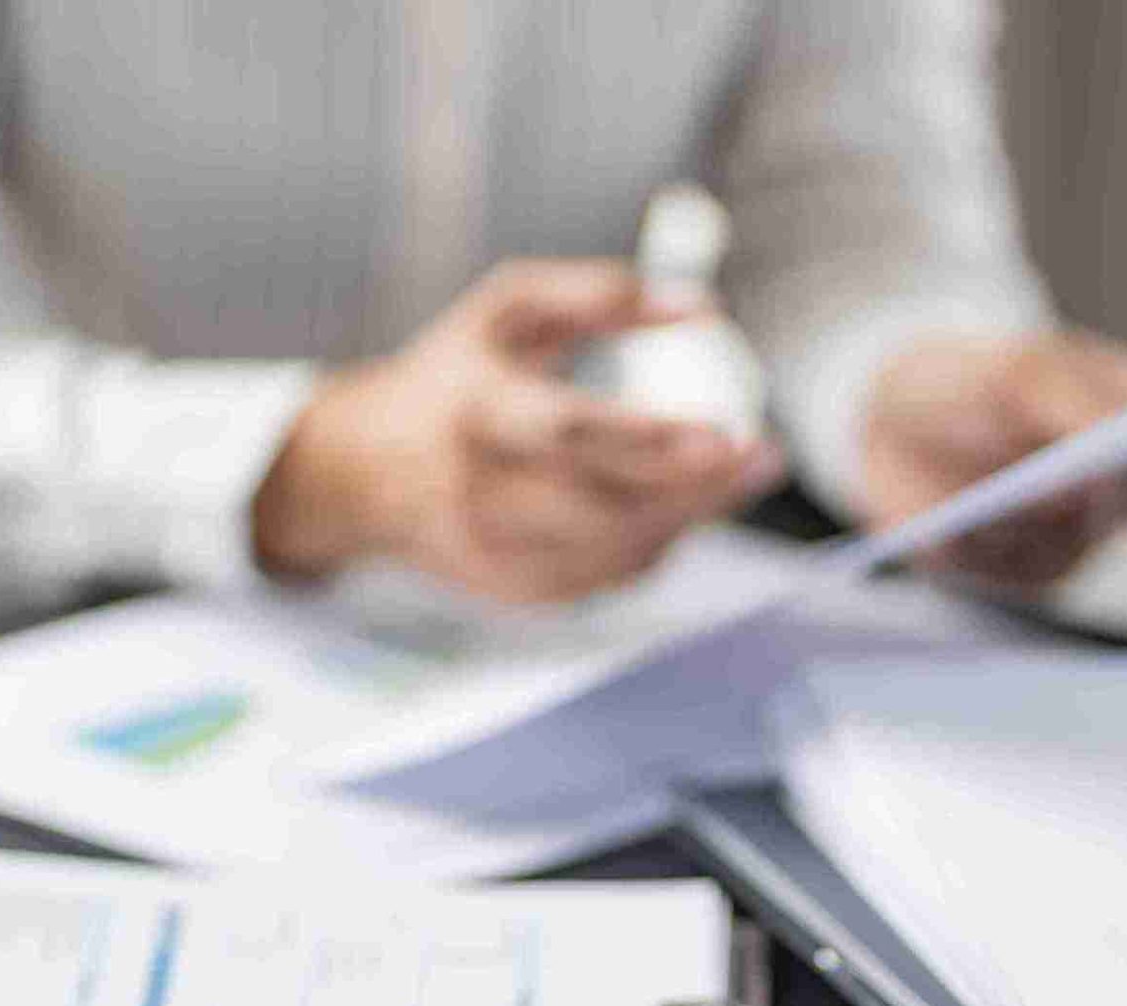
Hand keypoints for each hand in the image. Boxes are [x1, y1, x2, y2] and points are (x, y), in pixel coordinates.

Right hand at [253, 259, 784, 603]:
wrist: (362, 472)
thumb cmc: (455, 374)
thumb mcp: (506, 308)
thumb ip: (599, 293)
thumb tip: (704, 307)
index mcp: (476, 412)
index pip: (572, 433)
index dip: (653, 439)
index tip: (728, 432)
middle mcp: (480, 493)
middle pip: (605, 507)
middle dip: (696, 490)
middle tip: (763, 456)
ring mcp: (494, 553)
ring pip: (614, 552)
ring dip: (690, 517)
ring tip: (742, 471)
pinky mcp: (511, 591)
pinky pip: (605, 578)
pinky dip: (655, 543)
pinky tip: (681, 504)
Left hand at [858, 332, 1126, 586]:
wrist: (895, 416)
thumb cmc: (978, 382)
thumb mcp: (1020, 369)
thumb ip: (1075, 404)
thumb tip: (1113, 452)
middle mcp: (1121, 494)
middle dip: (1109, 490)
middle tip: (1078, 475)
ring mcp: (1071, 541)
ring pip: (1071, 546)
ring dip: (1033, 520)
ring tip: (996, 499)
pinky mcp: (1010, 572)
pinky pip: (1002, 572)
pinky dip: (977, 547)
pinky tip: (950, 529)